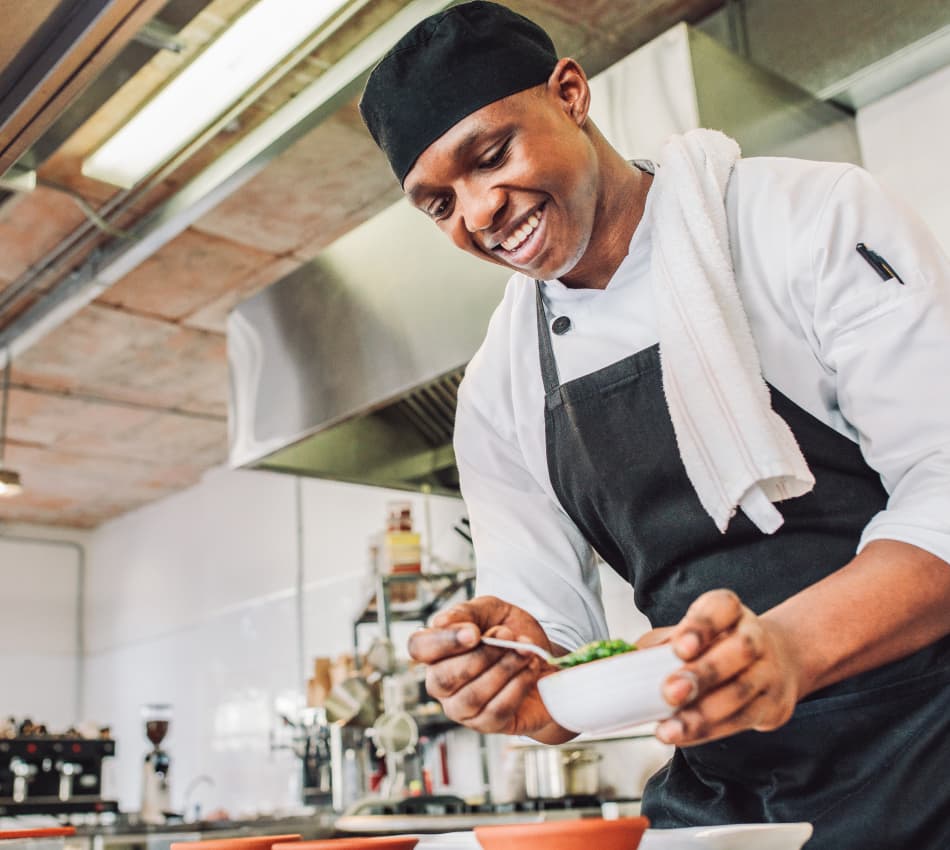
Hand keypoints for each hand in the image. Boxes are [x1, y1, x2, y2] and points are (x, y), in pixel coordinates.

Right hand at [408, 595, 572, 741]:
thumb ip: (466, 612)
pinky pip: (496, 711)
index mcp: (437, 650)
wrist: (549, 659)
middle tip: (508, 635)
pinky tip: (530, 669)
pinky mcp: (487, 725)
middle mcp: (441, 682)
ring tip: (525, 650)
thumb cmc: (512, 633)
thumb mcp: (492, 611)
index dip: (443, 642)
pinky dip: (517, 686)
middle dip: (482, 655)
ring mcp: (461, 709)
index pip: (418, 648)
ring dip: (504, 669)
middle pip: (444, 678)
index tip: (474, 633)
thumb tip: (440, 622)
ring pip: (472, 697)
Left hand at [656, 589, 802, 746]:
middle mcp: (754, 635)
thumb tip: (623, 663)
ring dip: (704, 714)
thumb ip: (658, 645)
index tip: (680, 648)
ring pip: (741, 691)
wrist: (771, 662)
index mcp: (729, 610)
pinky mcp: (773, 703)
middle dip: (703, 673)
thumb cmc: (715, 645)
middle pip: (738, 650)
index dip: (702, 627)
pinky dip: (710, 730)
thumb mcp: (688, 634)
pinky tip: (684, 734)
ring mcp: (769, 670)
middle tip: (670, 692)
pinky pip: (743, 720)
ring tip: (671, 728)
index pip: (721, 608)